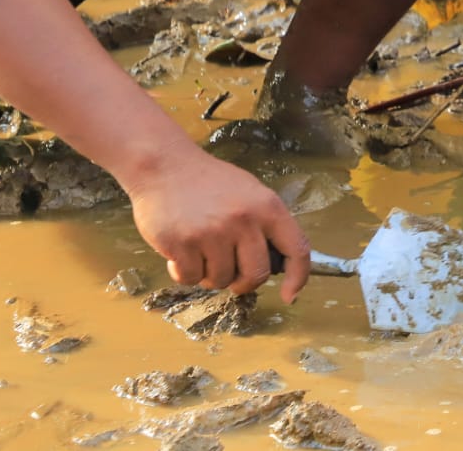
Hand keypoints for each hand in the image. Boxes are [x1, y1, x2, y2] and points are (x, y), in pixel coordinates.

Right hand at [123, 139, 310, 301]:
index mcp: (267, 207)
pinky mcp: (182, 244)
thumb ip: (265, 224)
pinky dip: (184, 271)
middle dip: (243, 282)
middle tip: (230, 273)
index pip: (297, 249)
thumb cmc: (209, 182)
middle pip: (256, 275)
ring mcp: (213, 233)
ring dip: (209, 274)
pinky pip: (190, 278)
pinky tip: (180, 251)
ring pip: (221, 280)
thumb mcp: (250, 193)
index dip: (297, 277)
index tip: (289, 295)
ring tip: (200, 249)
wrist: (164, 167)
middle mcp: (244, 221)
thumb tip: (278, 262)